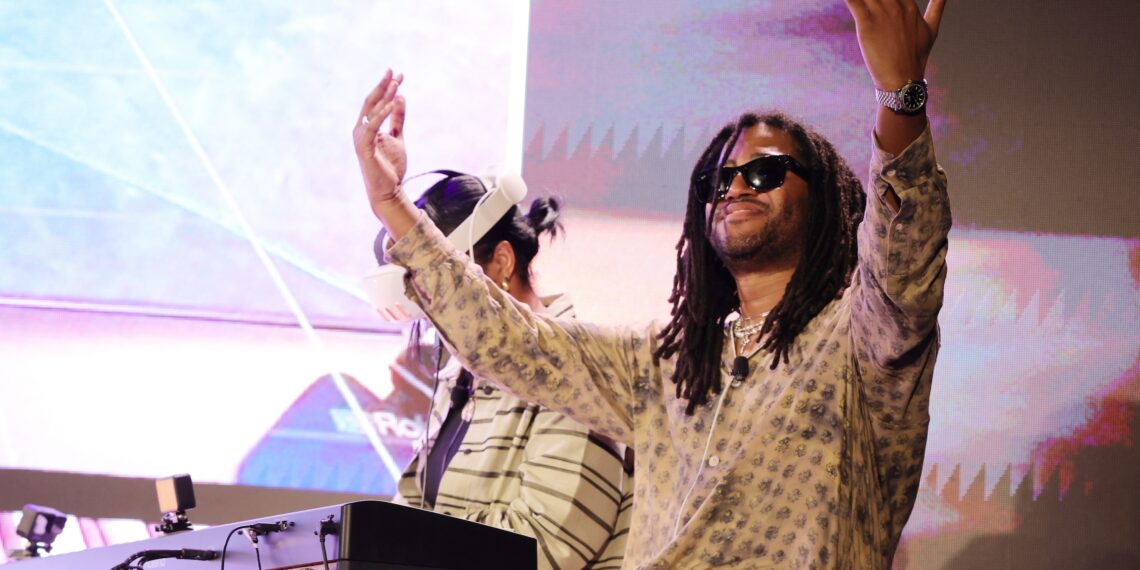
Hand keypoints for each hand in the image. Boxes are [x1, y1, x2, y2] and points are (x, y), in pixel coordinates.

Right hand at [354, 69, 407, 215]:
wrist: (388, 191)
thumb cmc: (390, 166)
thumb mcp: (397, 137)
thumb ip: (397, 119)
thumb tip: (400, 97)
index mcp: (368, 127)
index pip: (376, 102)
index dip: (387, 88)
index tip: (398, 75)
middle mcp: (361, 130)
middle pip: (371, 102)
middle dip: (383, 86)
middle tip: (395, 72)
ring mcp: (361, 138)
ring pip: (372, 112)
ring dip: (384, 96)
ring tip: (396, 83)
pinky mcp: (364, 148)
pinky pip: (373, 127)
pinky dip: (382, 114)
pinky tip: (392, 103)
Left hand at [845, 0, 946, 89]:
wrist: (903, 79)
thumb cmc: (915, 56)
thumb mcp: (932, 28)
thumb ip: (937, 6)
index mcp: (909, 6)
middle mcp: (897, 6)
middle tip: (873, 0)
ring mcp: (882, 14)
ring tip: (859, 0)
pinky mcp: (867, 24)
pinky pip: (853, 1)